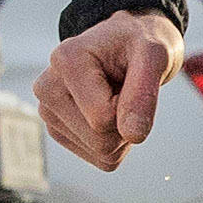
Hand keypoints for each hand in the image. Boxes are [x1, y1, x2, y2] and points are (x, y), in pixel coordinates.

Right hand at [38, 9, 182, 170]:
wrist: (127, 45)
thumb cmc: (139, 44)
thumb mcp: (154, 56)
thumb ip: (143, 93)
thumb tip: (133, 136)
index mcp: (65, 61)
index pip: (103, 118)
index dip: (131, 106)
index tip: (131, 77)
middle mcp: (48, 88)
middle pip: (100, 140)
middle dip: (126, 123)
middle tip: (127, 89)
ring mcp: (49, 113)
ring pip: (102, 153)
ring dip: (123, 132)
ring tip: (117, 96)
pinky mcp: (59, 131)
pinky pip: (102, 158)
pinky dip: (117, 141)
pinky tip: (110, 110)